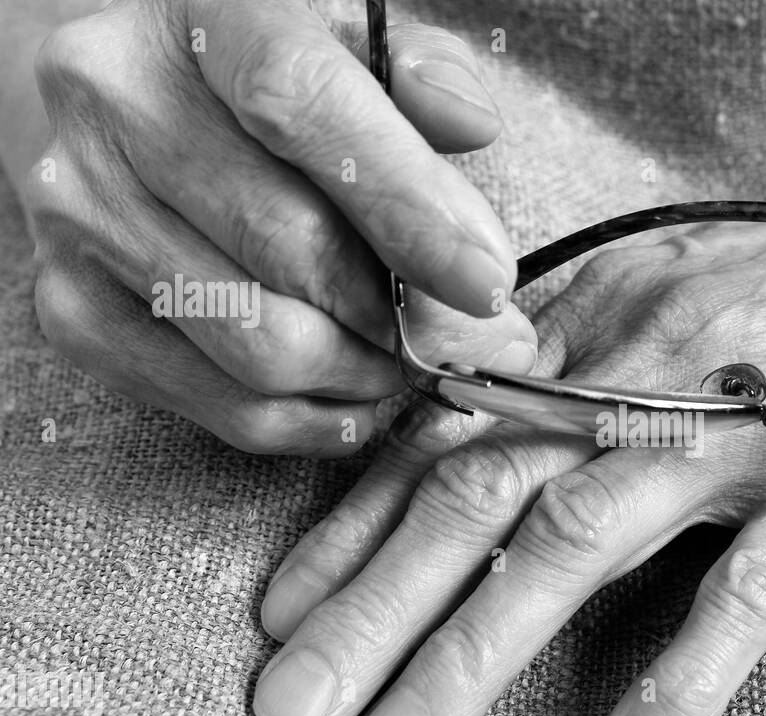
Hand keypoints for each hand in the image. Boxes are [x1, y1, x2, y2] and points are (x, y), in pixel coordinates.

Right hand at [24, 0, 534, 454]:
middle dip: (400, 314)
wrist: (110, 103)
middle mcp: (111, 105)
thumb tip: (470, 122)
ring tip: (397, 357)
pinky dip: (309, 420)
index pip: (303, 107)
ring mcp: (80, 215)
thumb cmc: (249, 79)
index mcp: (194, 13)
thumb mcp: (337, 38)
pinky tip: (348, 396)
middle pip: (291, 249)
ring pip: (262, 346)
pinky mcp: (75, 308)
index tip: (486, 281)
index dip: (407, 206)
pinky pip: (221, 405)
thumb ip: (412, 75)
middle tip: (456, 335)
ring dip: (360, 373)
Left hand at [251, 136, 765, 715]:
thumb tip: (486, 434)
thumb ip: (582, 365)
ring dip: (476, 644)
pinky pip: (755, 576)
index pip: (448, 431)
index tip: (284, 606)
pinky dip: (689, 663)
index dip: (354, 523)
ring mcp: (736, 421)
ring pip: (578, 535)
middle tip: (290, 703)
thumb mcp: (677, 294)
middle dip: (370, 605)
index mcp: (598, 327)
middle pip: (476, 491)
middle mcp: (641, 371)